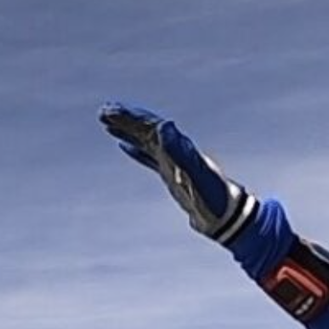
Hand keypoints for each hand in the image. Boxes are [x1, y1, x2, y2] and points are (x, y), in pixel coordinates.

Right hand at [100, 103, 258, 245]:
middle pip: (147, 130)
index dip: (131, 118)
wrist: (226, 218)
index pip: (151, 126)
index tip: (111, 110)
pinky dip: (137, 151)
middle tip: (103, 112)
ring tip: (108, 124)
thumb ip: (180, 149)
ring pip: (146, 142)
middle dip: (126, 120)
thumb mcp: (196, 173)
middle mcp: (176, 152)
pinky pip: (150, 159)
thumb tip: (165, 125)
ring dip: (128, 131)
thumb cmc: (214, 197)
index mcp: (180, 148)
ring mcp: (173, 164)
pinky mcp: (172, 176)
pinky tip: (126, 147)